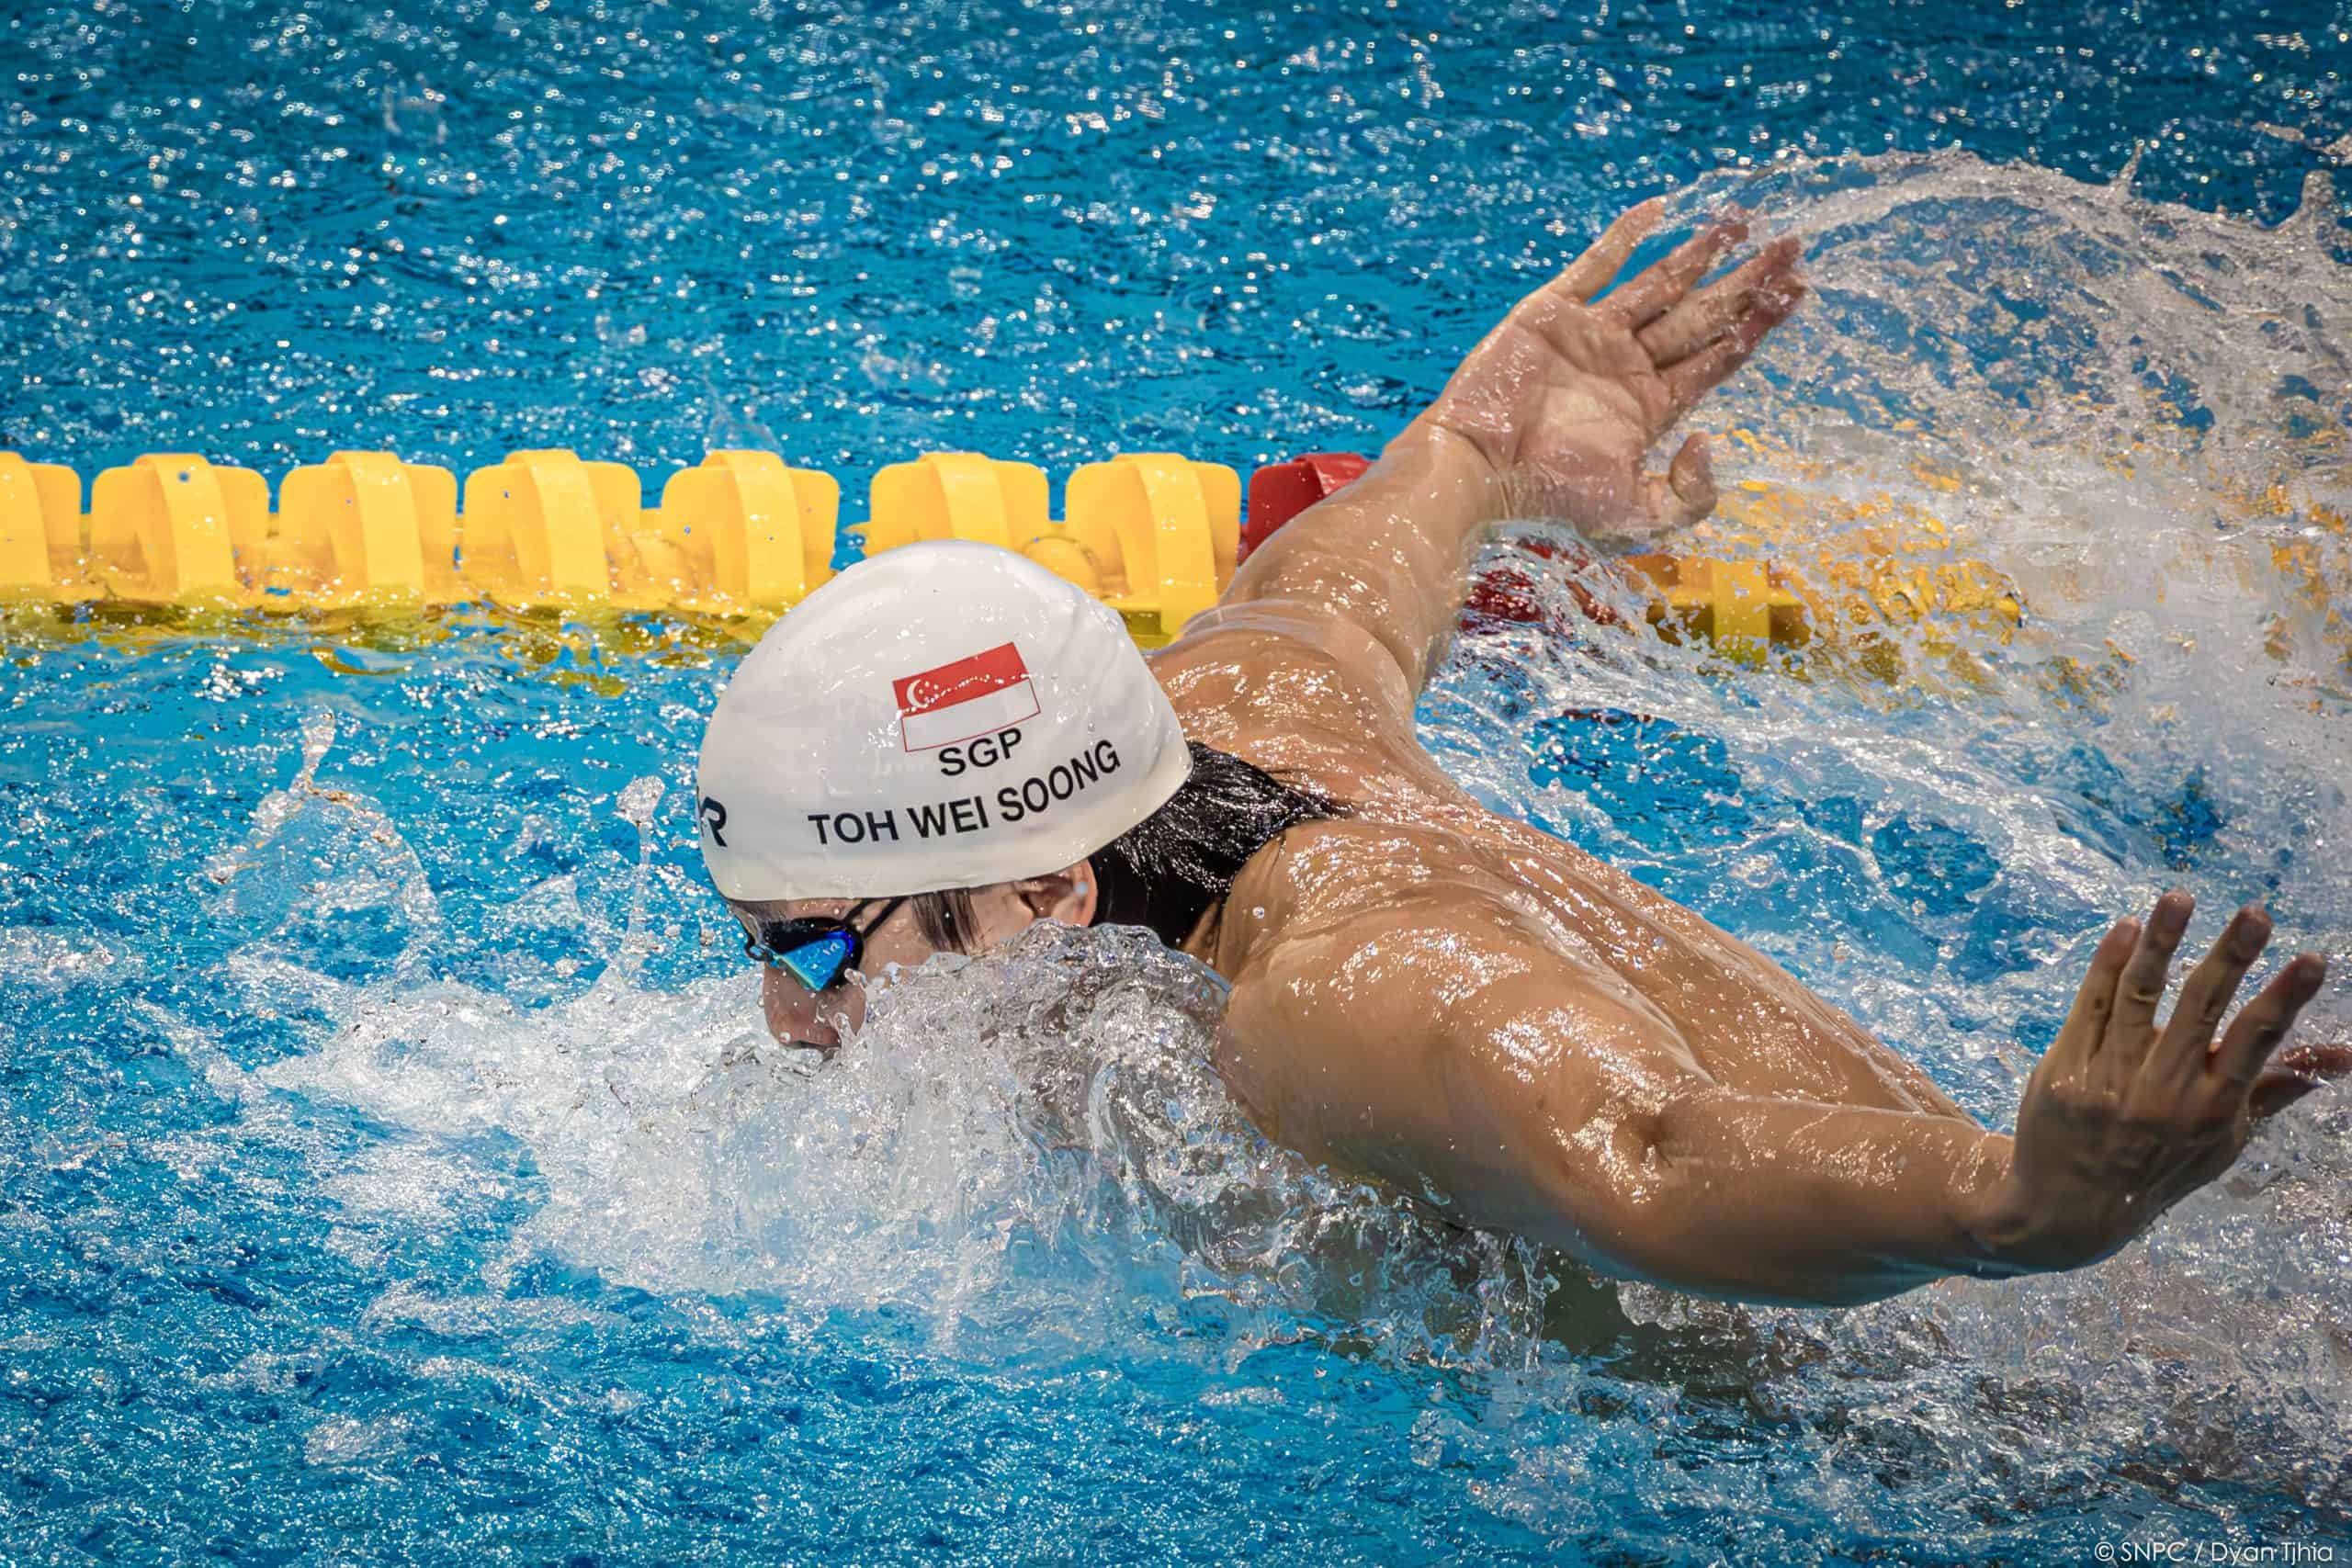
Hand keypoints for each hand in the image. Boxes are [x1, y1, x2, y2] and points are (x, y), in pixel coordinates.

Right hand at [1408, 199, 1805, 538]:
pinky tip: (1661, 209)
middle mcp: (1628, 365)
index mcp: (1651, 407)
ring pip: (1660, 284)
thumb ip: (1689, 494)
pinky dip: (1625, 236)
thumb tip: (1712, 441)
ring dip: (1701, 253)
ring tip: (1743, 220)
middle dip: (1747, 282)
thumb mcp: (1635, 515)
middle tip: (1791, 246)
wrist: (1476, 471)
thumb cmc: (1548, 498)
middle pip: (1701, 314)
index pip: (1717, 356)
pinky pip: (1596, 266)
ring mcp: (1592, 336)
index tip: (1796, 290)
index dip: (1758, 324)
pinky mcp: (1553, 313)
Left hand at [1976, 892, 2339, 1273]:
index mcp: (2212, 1107)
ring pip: (2140, 995)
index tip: (2310, 959)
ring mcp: (2111, 1077)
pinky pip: (2092, 1004)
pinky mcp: (2066, 1066)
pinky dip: (2110, 963)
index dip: (2283, 999)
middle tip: (2254, 912)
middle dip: (2230, 957)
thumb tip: (2345, 1056)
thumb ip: (2277, 1089)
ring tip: (2180, 897)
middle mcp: (2164, 1091)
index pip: (2253, 1042)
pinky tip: (2127, 928)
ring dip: (2162, 942)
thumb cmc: (2160, 1164)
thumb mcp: (2225, 1137)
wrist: (2069, 1206)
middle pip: (2199, 1009)